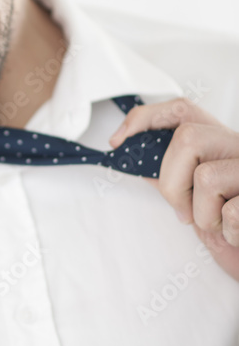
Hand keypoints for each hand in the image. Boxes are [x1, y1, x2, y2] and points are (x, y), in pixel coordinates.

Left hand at [109, 98, 238, 282]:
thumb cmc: (231, 227)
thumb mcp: (196, 198)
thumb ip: (172, 174)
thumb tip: (135, 156)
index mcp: (222, 143)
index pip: (181, 110)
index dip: (145, 118)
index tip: (119, 141)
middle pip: (187, 138)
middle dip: (172, 183)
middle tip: (185, 211)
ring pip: (205, 177)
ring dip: (202, 215)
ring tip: (220, 224)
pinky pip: (230, 212)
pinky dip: (227, 232)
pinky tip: (237, 234)